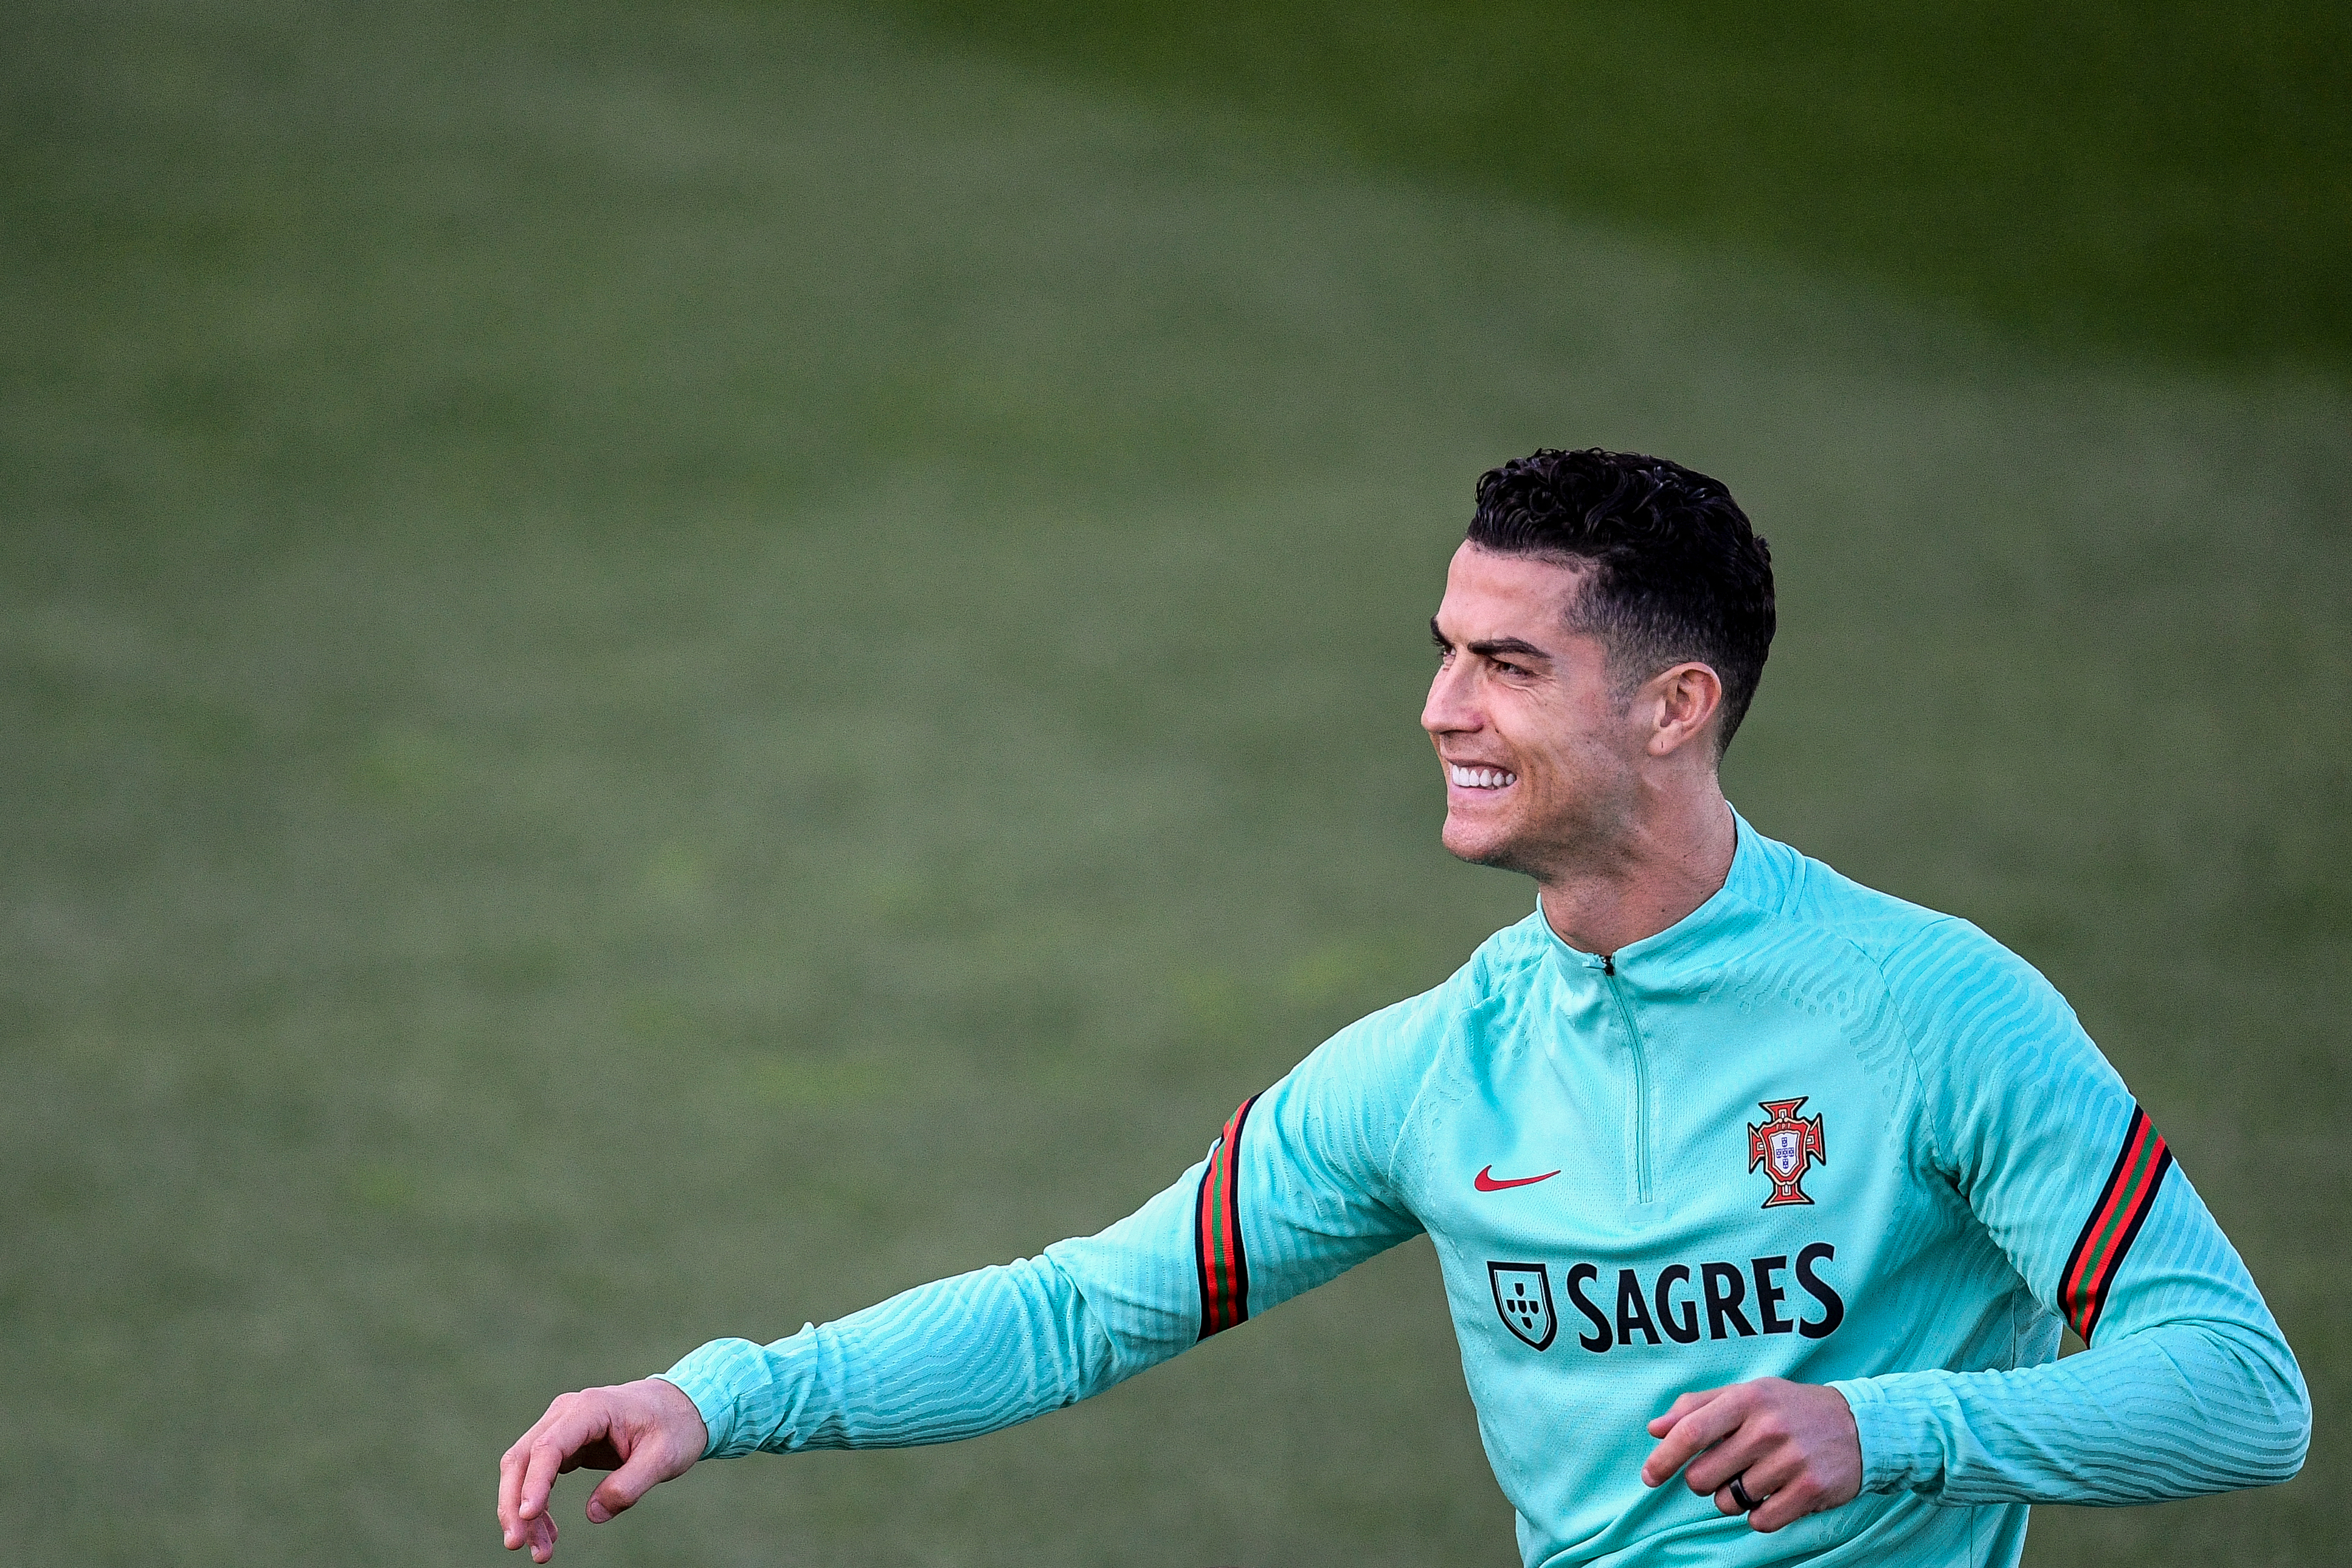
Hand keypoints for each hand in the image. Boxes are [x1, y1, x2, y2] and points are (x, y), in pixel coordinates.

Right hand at [496, 1377, 708, 1562]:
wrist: (682, 1406)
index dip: (534, 1482)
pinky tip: (548, 1533)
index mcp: (592, 1407)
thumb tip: (593, 1514)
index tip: (528, 1516)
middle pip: (522, 1457)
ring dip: (522, 1510)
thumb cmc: (674, 1427)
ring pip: (523, 1468)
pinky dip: (537, 1505)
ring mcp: (562, 1427)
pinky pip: (538, 1475)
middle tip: (516, 1544)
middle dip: (514, 1502)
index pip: (549, 1446)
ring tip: (541, 1551)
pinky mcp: (565, 1444)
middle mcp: (568, 1412)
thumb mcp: (664, 1457)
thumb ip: (629, 1485)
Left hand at [1639, 1377, 1860, 1532]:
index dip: (1663, 1458)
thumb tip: (1654, 1429)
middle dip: (1703, 1482)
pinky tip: (1773, 1495)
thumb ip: (1696, 1408)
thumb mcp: (1745, 1395)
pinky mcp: (1811, 1489)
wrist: (1857, 1425)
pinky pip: (1760, 1520)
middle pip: (1703, 1476)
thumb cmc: (1788, 1409)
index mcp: (1746, 1399)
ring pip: (1729, 1502)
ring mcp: (1791, 1460)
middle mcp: (1767, 1428)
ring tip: (1755, 1478)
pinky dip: (1759, 1515)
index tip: (1648, 1476)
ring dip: (1733, 1498)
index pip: (1690, 1432)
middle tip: (1725, 1470)